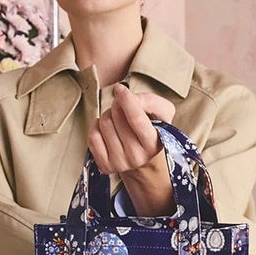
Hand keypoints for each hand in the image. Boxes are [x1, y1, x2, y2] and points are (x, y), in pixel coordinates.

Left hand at [88, 85, 175, 216]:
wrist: (144, 159)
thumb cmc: (153, 131)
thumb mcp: (163, 113)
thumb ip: (151, 102)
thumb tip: (127, 97)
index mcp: (153, 144)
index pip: (136, 119)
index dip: (126, 100)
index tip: (120, 89)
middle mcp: (136, 157)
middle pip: (116, 117)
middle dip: (117, 105)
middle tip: (122, 108)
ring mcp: (119, 163)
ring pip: (103, 124)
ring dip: (108, 115)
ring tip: (117, 120)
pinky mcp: (105, 165)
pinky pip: (92, 136)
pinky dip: (96, 126)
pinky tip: (106, 129)